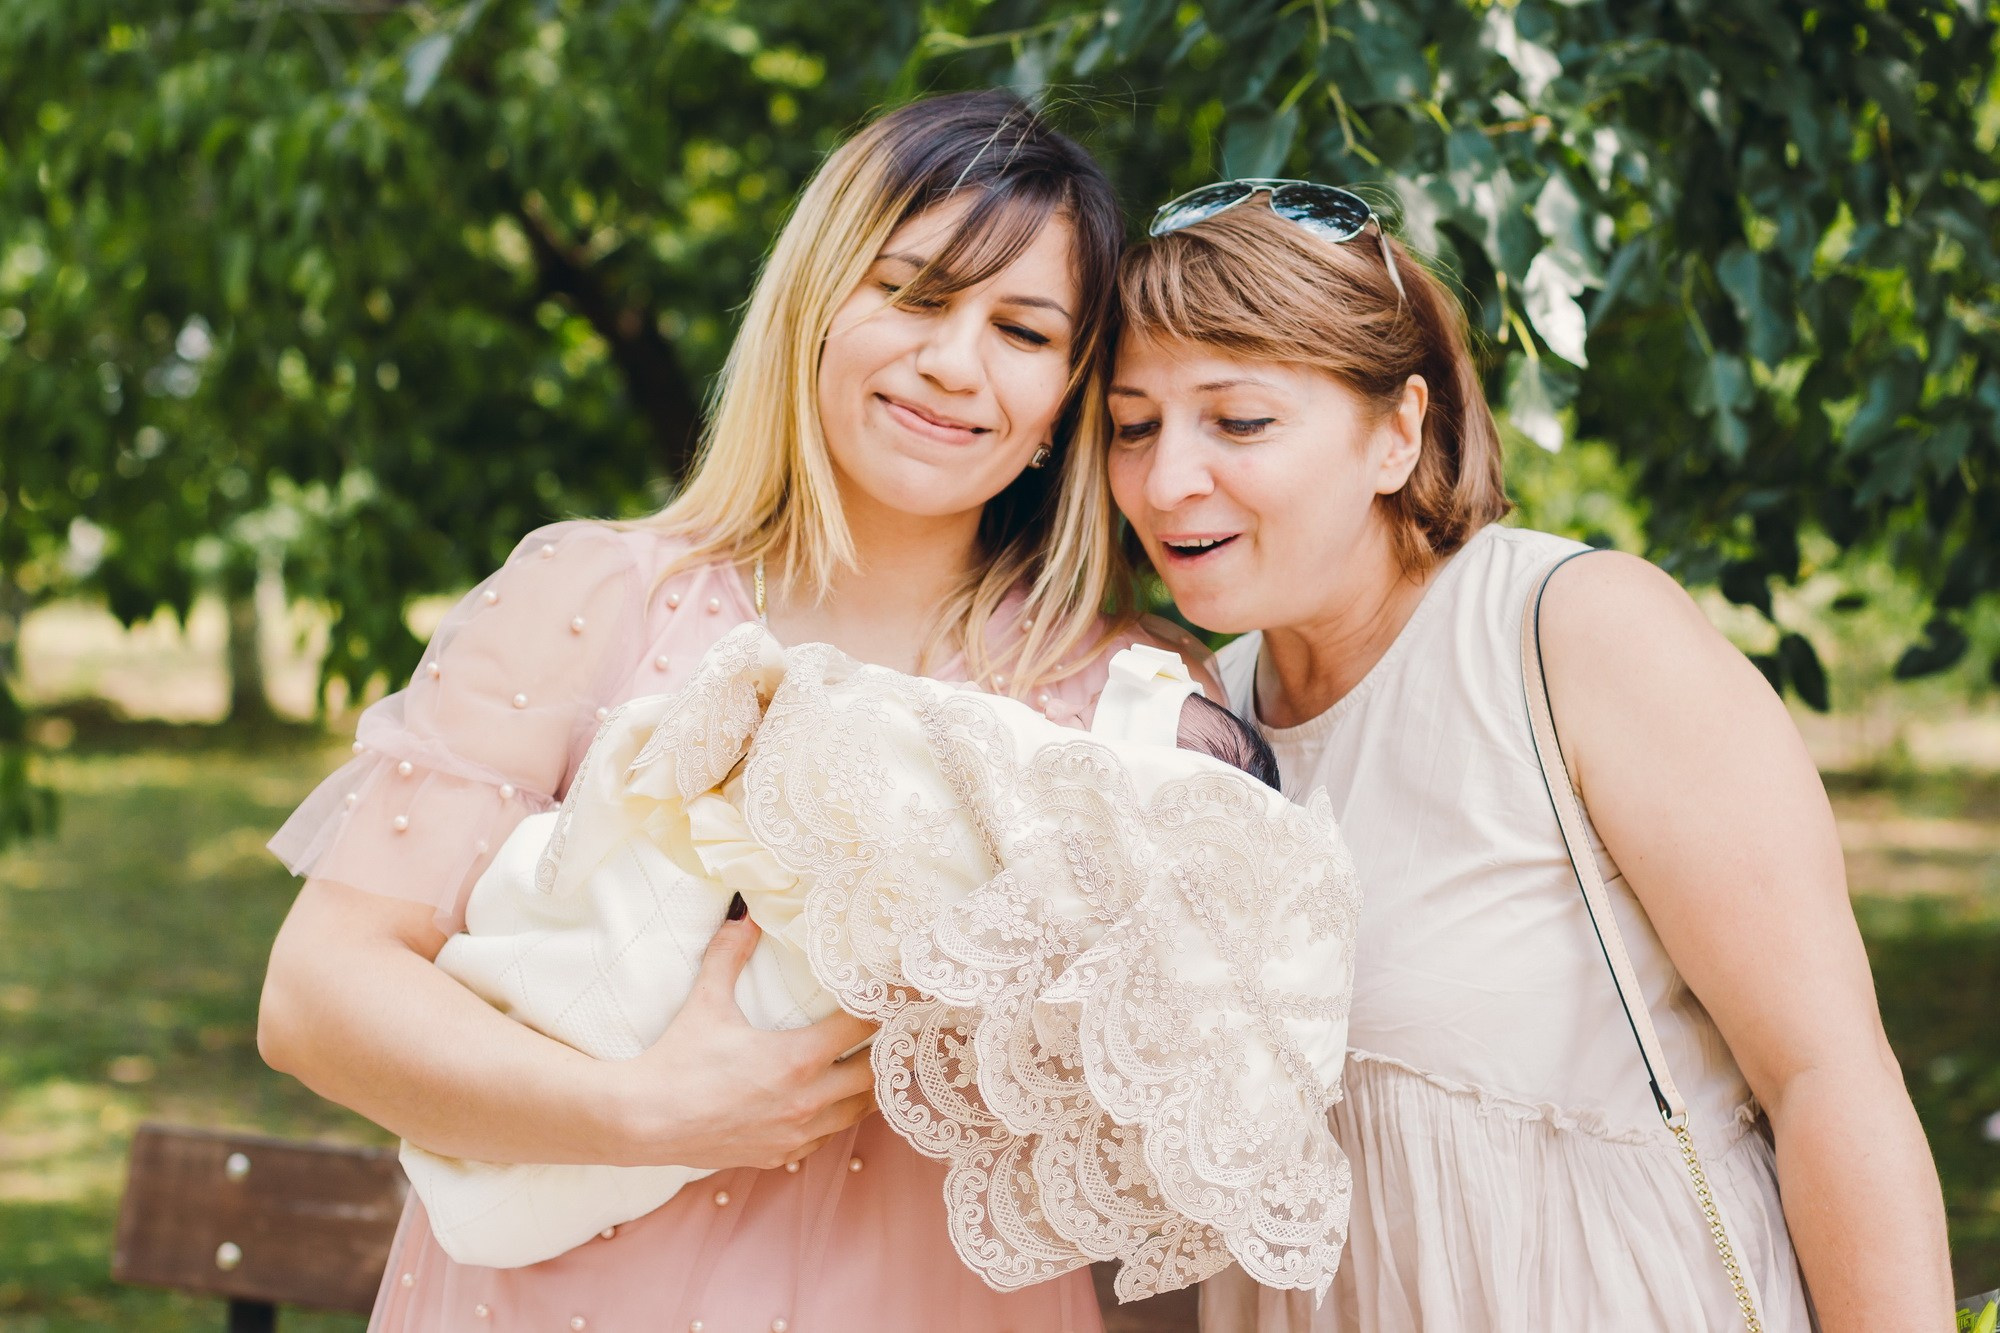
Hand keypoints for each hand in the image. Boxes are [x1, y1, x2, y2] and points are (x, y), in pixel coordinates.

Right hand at [604, 915, 878, 1170]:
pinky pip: (825, 1137)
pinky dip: (835, 1117)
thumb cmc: (677, 1061)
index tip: (895, 998)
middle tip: (897, 1034)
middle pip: (874, 1075)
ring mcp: (796, 1133)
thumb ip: (730, 954)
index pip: (862, 1029)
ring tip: (872, 1067)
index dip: (882, 1010)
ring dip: (866, 1089)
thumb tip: (746, 916)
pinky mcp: (779, 1155)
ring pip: (857, 1112)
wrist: (643, 1121)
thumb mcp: (707, 1001)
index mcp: (798, 1058)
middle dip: (888, 1053)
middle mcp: (807, 1100)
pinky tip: (828, 1102)